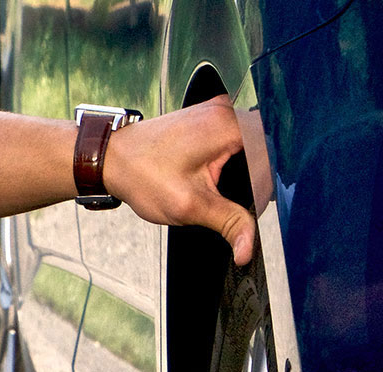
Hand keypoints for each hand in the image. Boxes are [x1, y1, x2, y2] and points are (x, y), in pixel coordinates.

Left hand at [101, 95, 257, 264]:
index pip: (273, 157)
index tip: (252, 207)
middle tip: (231, 201)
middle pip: (266, 150)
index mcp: (228, 125)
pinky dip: (234, 163)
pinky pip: (238, 142)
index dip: (267, 187)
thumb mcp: (190, 205)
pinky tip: (218, 179)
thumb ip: (228, 224)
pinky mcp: (210, 119)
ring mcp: (218, 111)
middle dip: (257, 180)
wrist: (110, 158)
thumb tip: (249, 249)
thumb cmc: (142, 174)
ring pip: (254, 146)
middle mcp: (227, 111)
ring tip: (221, 190)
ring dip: (246, 172)